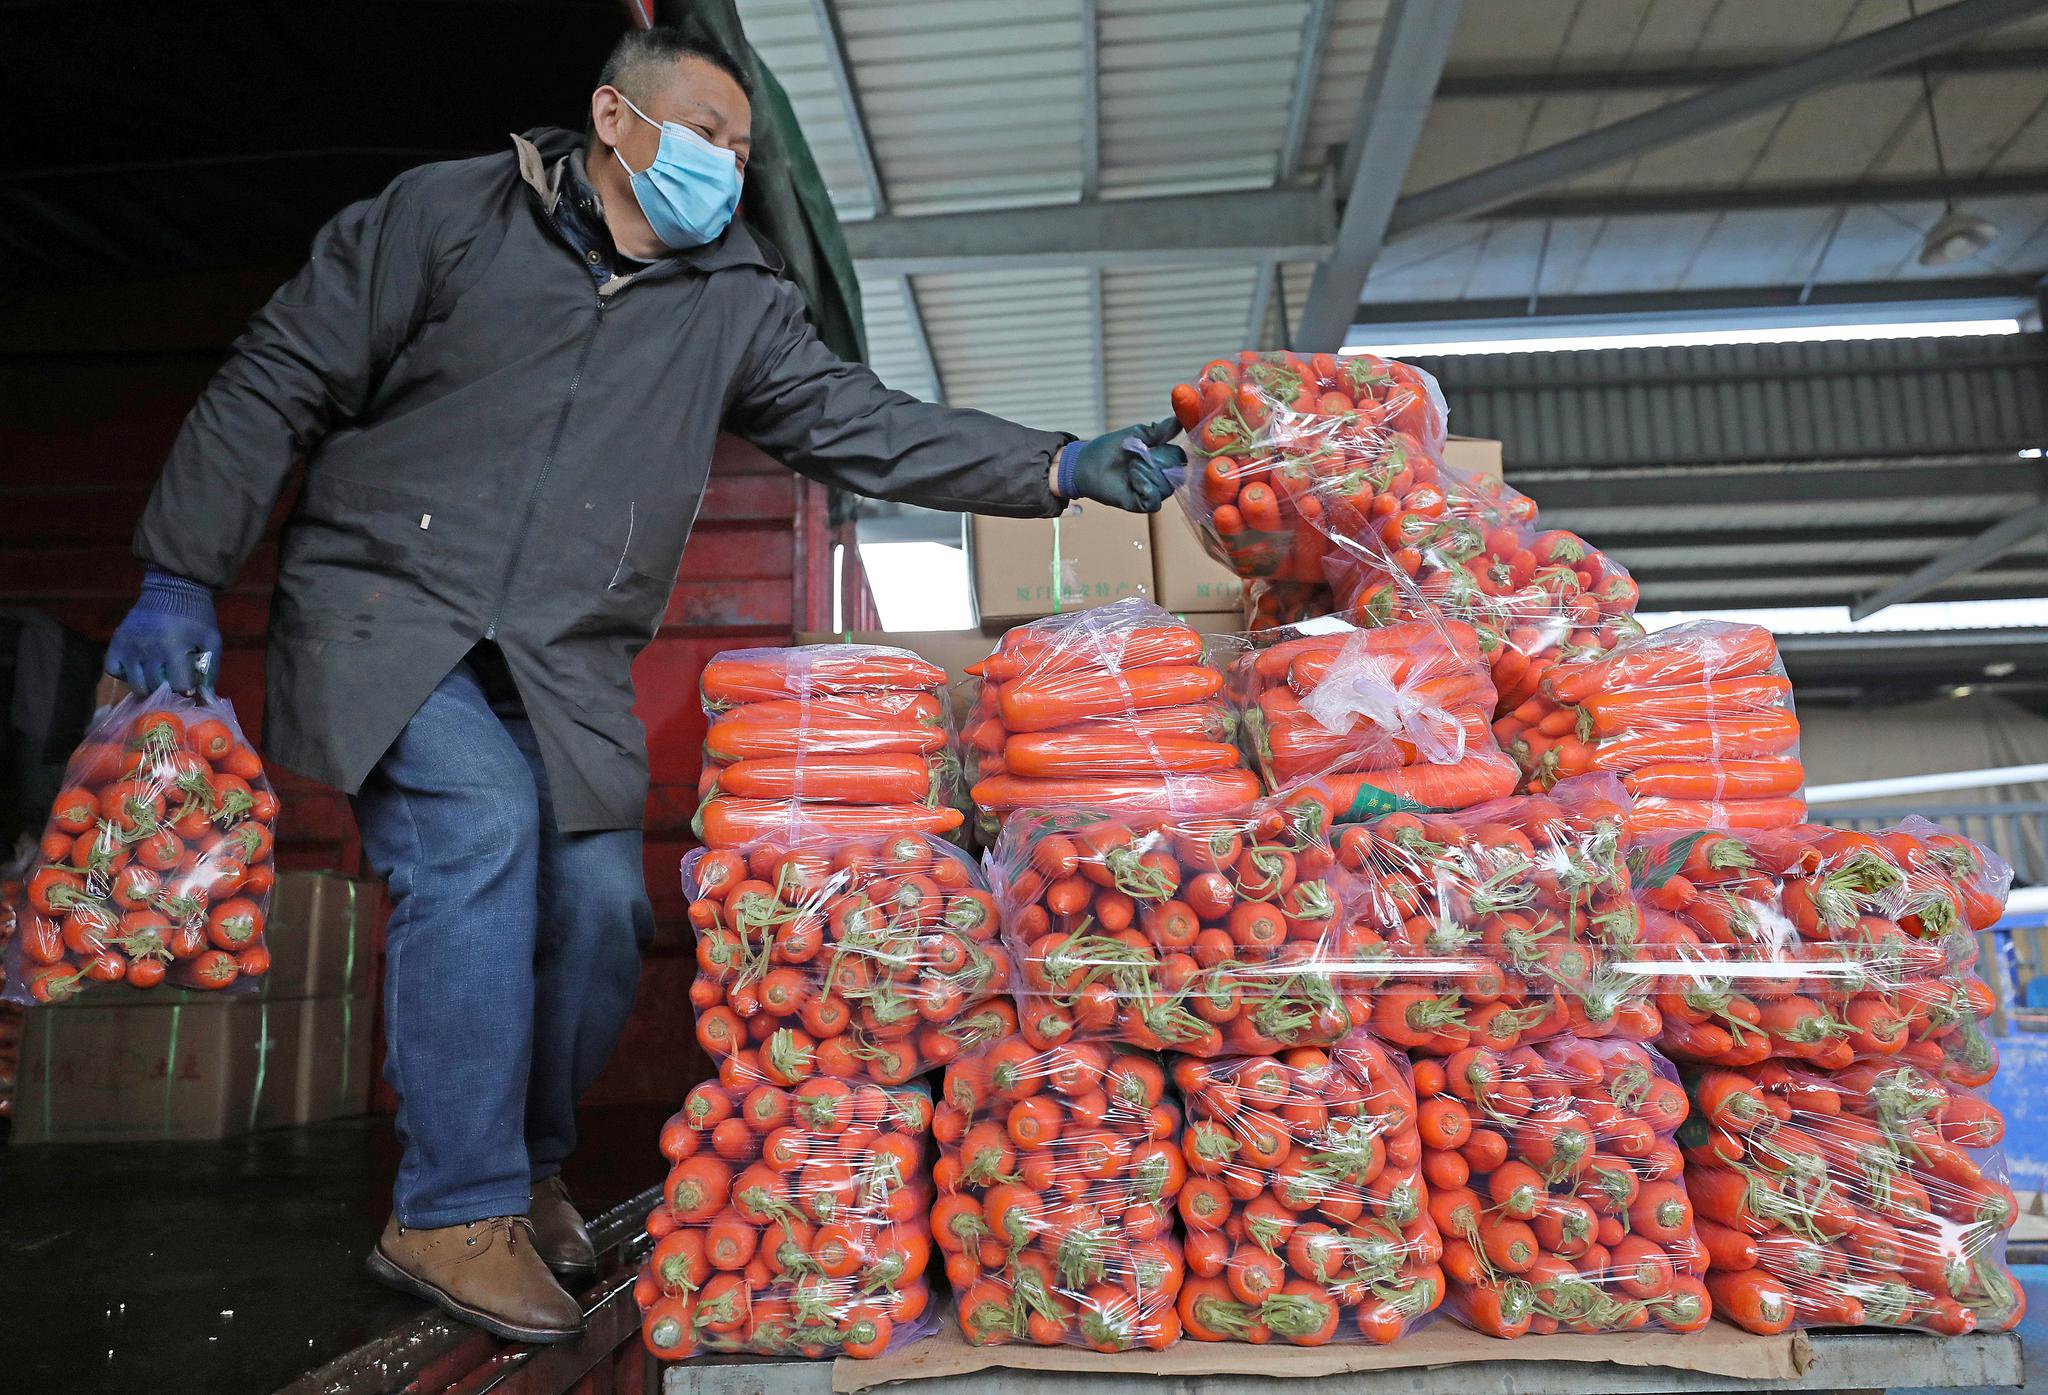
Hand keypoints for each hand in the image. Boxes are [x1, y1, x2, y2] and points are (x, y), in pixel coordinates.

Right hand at [105, 570, 221, 694]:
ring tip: (157, 675)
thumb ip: (211, 670)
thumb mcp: (211, 641)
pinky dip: (125, 674)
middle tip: (173, 679)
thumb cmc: (196, 616)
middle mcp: (147, 649)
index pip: (178, 685)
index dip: (186, 688)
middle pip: (155, 687)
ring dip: (148, 685)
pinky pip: (113, 670)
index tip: (189, 682)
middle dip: (168, 688)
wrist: (173, 589)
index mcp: (173, 647)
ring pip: (135, 684)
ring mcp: (129, 646)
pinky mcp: (116, 641)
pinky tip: (138, 667)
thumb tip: (206, 698)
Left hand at [1054, 419, 1185, 512]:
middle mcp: (1160, 478)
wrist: (1086, 463)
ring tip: (1131, 468)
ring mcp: (1150, 492)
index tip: (1149, 446)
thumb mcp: (1137, 434)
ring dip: (1148, 473)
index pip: (1180, 458)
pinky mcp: (1140, 505)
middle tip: (1136, 457)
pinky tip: (1132, 479)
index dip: (1168, 452)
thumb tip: (1178, 420)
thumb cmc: (1109, 448)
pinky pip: (1155, 501)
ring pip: (1166, 488)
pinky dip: (1145, 488)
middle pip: (1177, 474)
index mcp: (1161, 461)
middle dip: (1157, 462)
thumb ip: (1159, 431)